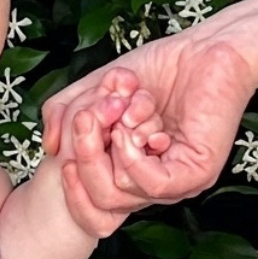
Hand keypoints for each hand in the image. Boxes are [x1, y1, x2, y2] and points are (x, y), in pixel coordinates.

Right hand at [44, 36, 256, 237]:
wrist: (205, 48)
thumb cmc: (160, 68)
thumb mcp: (97, 91)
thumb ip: (66, 115)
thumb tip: (52, 148)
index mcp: (132, 175)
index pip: (93, 210)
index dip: (70, 188)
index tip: (61, 151)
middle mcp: (153, 186)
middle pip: (100, 202)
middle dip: (84, 156)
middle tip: (86, 119)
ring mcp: (175, 184)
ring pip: (120, 194)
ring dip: (108, 146)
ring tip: (118, 112)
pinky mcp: (196, 174)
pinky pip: (152, 185)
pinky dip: (132, 156)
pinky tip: (132, 129)